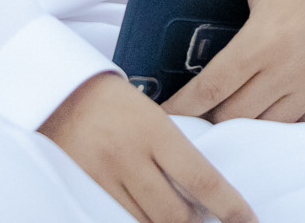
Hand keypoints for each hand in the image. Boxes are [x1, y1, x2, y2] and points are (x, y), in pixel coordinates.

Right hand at [39, 71, 252, 222]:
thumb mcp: (152, 114)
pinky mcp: (84, 191)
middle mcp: (132, 157)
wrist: (56, 94)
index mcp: (156, 132)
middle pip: (176, 214)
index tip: (248, 221)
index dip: (230, 207)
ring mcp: (105, 178)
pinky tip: (147, 218)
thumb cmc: (113, 100)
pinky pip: (117, 220)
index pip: (203, 179)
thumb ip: (175, 148)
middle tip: (206, 220)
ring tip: (177, 217)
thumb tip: (203, 185)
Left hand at [150, 0, 304, 123]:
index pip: (210, 89)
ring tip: (231, 103)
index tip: (164, 111)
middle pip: (234, 117)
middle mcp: (291, 72)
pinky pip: (300, 122)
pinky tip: (272, 97)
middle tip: (197, 105)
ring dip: (246, 118)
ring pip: (266, 126)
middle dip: (210, 115)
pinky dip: (281, 116)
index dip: (181, 106)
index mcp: (266, 40)